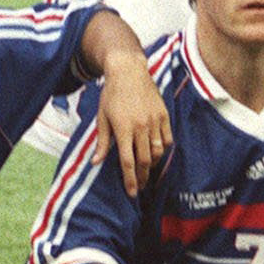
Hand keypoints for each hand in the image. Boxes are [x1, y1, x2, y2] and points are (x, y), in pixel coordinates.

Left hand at [95, 56, 171, 193]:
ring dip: (153, 165)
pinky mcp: (163, 115)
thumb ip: (102, 142)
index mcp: (123, 128)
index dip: (130, 180)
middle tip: (140, 186)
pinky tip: (156, 153)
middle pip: (144, 160)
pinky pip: (167, 139)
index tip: (132, 193)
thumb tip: (96, 163)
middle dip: (142, 177)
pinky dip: (163, 149)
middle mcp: (140, 126)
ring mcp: (154, 120)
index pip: (128, 162)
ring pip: (158, 152)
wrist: (128, 71)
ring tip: (147, 170)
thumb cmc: (111, 95)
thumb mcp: (102, 118)